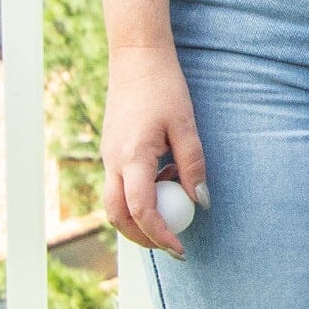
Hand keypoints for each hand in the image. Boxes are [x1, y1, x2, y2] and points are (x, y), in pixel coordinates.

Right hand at [101, 41, 206, 255]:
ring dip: (138, 219)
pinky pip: (119, 185)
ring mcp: (107, 156)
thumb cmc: (164, 88)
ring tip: (172, 213)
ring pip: (114, 203)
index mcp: (132, 158)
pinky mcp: (110, 151)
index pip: (141, 211)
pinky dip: (138, 196)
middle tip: (171, 247)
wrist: (136, 58)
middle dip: (142, 238)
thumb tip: (200, 202)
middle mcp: (112, 161)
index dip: (160, 236)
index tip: (180, 250)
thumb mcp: (186, 126)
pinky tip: (165, 180)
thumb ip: (193, 166)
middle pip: (118, 216)